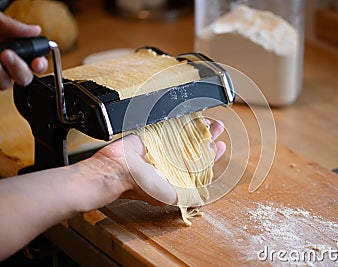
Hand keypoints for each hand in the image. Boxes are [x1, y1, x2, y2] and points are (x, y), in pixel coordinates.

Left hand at [0, 13, 47, 89]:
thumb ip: (14, 26)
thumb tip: (36, 30)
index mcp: (15, 47)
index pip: (36, 62)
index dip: (40, 64)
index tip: (37, 61)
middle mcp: (8, 61)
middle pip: (27, 77)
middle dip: (20, 69)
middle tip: (6, 56)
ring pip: (8, 84)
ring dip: (2, 73)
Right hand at [93, 120, 225, 206]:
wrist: (117, 170)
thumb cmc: (140, 185)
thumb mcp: (169, 196)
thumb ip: (186, 197)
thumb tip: (200, 201)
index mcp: (175, 175)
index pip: (198, 164)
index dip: (211, 155)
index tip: (220, 146)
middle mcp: (169, 161)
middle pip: (193, 146)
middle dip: (207, 137)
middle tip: (217, 128)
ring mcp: (161, 147)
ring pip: (183, 135)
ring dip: (196, 128)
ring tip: (208, 121)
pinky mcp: (151, 135)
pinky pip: (168, 126)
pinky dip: (179, 121)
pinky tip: (189, 116)